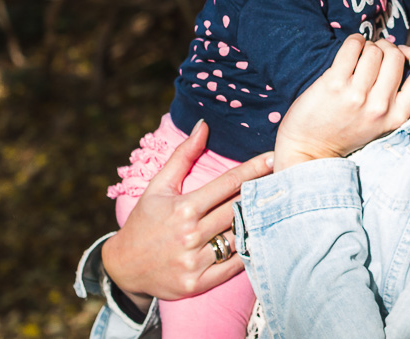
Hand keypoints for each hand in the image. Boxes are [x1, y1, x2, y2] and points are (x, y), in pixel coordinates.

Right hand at [102, 121, 272, 307]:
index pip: (228, 184)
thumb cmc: (144, 221)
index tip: (274, 157)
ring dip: (258, 223)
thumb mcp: (158, 186)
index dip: (254, 169)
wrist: (122, 267)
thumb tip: (203, 125)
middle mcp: (190, 234)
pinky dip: (249, 253)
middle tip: (286, 179)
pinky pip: (233, 266)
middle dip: (262, 193)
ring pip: (239, 237)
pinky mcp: (197, 284)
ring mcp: (194, 261)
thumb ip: (182, 155)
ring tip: (279, 209)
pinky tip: (263, 239)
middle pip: (238, 209)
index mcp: (183, 208)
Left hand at [273, 34, 409, 170]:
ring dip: (368, 45)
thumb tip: (403, 58)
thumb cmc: (346, 132)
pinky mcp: (334, 84)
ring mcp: (357, 95)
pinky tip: (351, 46)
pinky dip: (354, 41)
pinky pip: (352, 47)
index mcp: (398, 117)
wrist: (309, 148)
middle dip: (387, 47)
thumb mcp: (382, 124)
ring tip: (360, 52)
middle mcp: (380, 106)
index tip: (402, 54)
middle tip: (376, 51)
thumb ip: (396, 99)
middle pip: (396, 57)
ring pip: (374, 51)